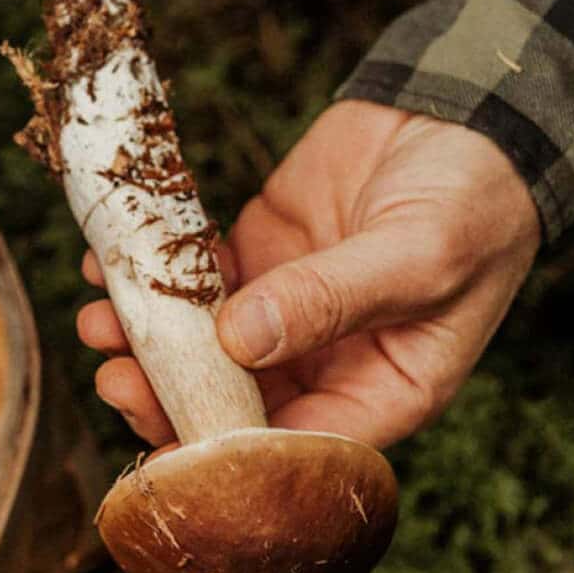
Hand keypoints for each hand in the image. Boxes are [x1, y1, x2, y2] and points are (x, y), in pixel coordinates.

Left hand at [78, 101, 540, 448]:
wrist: (464, 113)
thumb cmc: (475, 200)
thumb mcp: (419, 255)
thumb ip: (332, 299)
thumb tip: (241, 342)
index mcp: (383, 392)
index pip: (299, 451)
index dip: (231, 459)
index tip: (167, 453)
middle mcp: (325, 366)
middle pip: (231, 407)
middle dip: (166, 398)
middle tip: (114, 378)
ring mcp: (282, 312)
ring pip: (199, 348)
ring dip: (144, 342)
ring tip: (98, 321)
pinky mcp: (254, 259)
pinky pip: (191, 282)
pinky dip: (151, 277)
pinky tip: (109, 263)